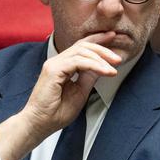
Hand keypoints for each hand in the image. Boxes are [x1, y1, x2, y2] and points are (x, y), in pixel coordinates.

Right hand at [0, 33, 121, 159]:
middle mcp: (57, 61)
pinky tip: (105, 72)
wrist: (40, 123)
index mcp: (63, 65)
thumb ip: (89, 77)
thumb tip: (102, 67)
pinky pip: (78, 62)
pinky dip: (94, 65)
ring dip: (101, 59)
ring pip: (81, 52)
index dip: (97, 40)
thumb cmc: (57, 111)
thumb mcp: (80, 92)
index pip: (81, 46)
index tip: (113, 36)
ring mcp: (54, 64)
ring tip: (114, 68)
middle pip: (83, 46)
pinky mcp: (53, 70)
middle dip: (103, 49)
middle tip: (118, 58)